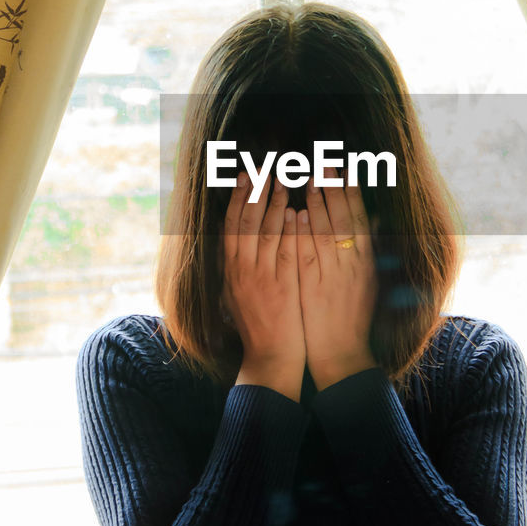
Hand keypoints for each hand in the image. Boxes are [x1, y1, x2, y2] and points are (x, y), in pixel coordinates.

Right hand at [221, 170, 305, 401]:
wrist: (270, 358)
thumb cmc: (258, 326)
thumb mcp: (238, 294)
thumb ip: (239, 267)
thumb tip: (236, 242)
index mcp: (231, 271)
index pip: (231, 226)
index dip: (238, 198)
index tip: (245, 175)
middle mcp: (242, 270)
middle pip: (245, 222)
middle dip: (254, 192)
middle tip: (262, 167)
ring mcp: (262, 277)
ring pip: (266, 232)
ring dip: (273, 203)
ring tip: (282, 179)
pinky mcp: (283, 286)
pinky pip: (285, 252)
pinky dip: (289, 230)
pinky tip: (295, 212)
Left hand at [296, 165, 378, 388]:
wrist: (342, 354)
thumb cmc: (354, 317)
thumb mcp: (369, 280)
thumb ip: (370, 248)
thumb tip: (376, 218)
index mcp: (366, 262)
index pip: (360, 219)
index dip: (352, 193)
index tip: (344, 170)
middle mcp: (351, 265)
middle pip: (343, 219)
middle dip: (334, 189)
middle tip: (324, 164)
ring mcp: (332, 275)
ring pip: (325, 233)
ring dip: (317, 205)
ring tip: (308, 180)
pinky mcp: (313, 287)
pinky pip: (307, 254)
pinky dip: (302, 233)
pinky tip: (294, 214)